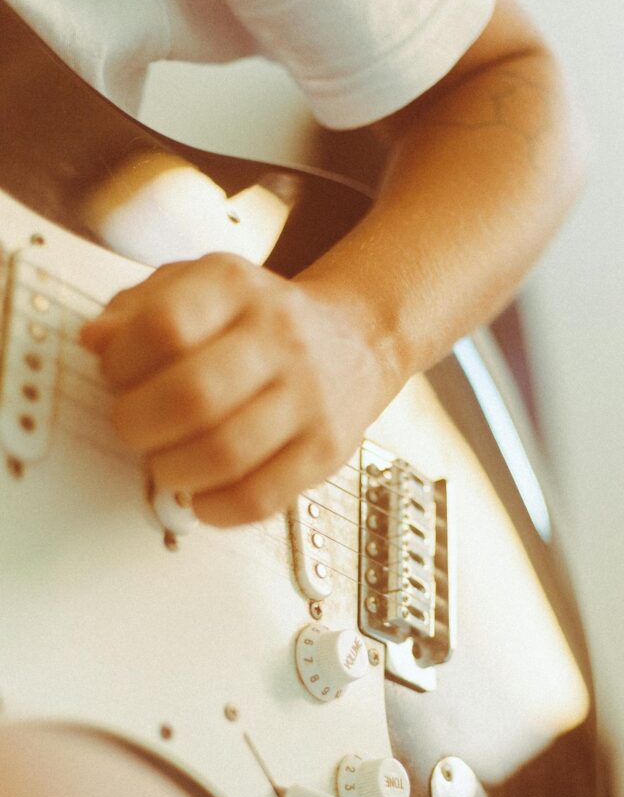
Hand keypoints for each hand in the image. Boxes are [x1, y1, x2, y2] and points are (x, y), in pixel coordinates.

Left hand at [81, 253, 392, 525]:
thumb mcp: (200, 288)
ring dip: (174, 471)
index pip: (165, 326)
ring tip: (166, 465)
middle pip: (193, 395)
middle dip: (140, 425)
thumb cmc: (262, 322)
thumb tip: (95, 341)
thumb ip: (139, 308)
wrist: (355, 341)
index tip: (116, 378)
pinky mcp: (324, 450)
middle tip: (133, 430)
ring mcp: (307, 397)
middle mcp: (279, 338)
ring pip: (226, 453)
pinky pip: (262, 497)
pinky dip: (217, 508)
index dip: (122, 362)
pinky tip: (202, 496)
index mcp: (236, 288)